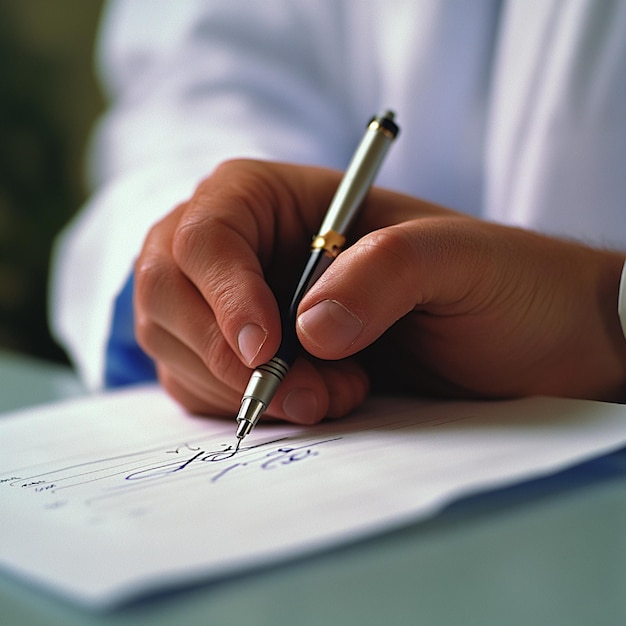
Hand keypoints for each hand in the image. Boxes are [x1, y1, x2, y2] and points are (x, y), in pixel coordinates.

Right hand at [134, 160, 625, 425]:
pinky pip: (199, 384)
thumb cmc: (496, 282)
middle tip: (307, 391)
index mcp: (279, 198)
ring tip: (332, 393)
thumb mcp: (460, 260)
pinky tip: (314, 400)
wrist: (519, 339)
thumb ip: (387, 271)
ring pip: (178, 345)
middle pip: (169, 289)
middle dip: (225, 353)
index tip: (265, 348)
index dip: (222, 291)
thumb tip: (307, 329)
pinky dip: (241, 406)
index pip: (209, 231)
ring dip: (241, 388)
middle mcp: (247, 247)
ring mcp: (239, 302)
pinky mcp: (246, 354)